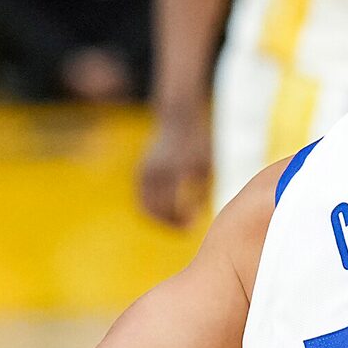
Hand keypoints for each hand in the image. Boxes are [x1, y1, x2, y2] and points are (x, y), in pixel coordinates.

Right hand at [134, 104, 211, 227]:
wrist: (178, 117)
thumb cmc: (199, 144)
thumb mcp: (207, 168)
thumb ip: (201, 195)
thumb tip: (194, 220)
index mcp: (175, 170)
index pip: (172, 206)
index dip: (181, 221)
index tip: (193, 225)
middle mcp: (156, 171)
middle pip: (157, 210)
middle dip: (170, 224)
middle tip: (185, 229)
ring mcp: (145, 171)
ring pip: (146, 207)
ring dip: (160, 220)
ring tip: (177, 223)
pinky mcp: (140, 172)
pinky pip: (142, 200)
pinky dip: (153, 210)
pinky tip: (169, 211)